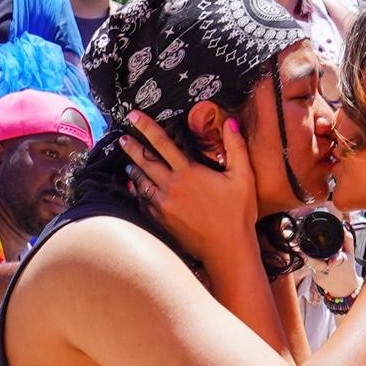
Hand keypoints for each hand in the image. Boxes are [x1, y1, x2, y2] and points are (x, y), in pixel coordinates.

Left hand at [122, 113, 262, 277]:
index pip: (162, 142)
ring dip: (133, 169)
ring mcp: (163, 205)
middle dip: (131, 147)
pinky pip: (143, 202)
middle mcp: (171, 187)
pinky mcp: (161, 220)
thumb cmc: (238, 213)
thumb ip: (236, 147)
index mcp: (188, 172)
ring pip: (140, 182)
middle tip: (122, 137)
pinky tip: (137, 188)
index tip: (132, 115)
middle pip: (144, 161)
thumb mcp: (243, 176)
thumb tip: (230, 122)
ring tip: (128, 162)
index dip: (145, 126)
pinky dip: (137, 192)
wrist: (227, 250)